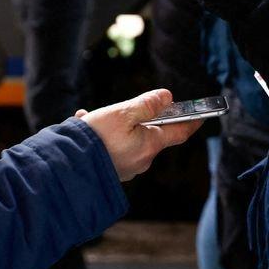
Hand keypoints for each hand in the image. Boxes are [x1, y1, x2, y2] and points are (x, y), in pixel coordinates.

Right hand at [74, 89, 200, 181]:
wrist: (67, 167)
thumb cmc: (96, 139)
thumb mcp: (123, 113)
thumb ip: (147, 104)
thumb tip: (167, 97)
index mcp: (150, 145)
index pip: (179, 133)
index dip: (191, 122)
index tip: (201, 116)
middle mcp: (142, 160)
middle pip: (150, 134)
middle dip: (138, 118)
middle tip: (119, 109)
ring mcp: (127, 168)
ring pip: (128, 139)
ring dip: (114, 126)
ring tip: (91, 119)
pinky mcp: (112, 171)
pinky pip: (113, 149)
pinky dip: (103, 137)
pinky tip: (85, 127)